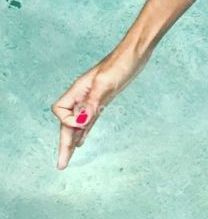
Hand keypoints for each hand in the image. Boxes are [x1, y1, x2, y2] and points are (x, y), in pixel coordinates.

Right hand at [50, 51, 147, 168]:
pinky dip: (84, 131)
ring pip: (77, 123)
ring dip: (72, 140)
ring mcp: (92, 98)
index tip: (82, 122)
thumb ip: (92, 102)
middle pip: (67, 122)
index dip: (66, 120)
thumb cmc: (121, 63)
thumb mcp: (106, 83)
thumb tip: (81, 122)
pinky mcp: (103, 100)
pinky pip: (89, 120)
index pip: (60, 110)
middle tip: (61, 165)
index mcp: (79, 89)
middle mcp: (82, 95)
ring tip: (67, 158)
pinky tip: (82, 141)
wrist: (136, 52)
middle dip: (64, 143)